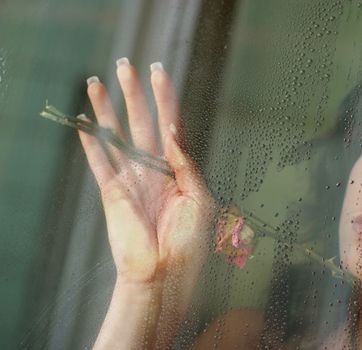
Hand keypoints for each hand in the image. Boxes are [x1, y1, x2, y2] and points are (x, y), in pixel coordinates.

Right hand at [78, 59, 216, 285]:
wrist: (164, 273)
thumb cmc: (189, 241)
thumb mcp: (200, 199)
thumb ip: (186, 164)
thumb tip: (172, 131)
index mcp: (178, 169)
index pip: (171, 124)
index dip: (165, 98)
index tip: (159, 73)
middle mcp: (153, 169)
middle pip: (142, 122)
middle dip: (134, 93)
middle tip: (126, 65)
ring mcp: (131, 178)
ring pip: (116, 135)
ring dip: (106, 109)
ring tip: (96, 83)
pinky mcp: (112, 192)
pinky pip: (99, 161)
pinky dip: (90, 142)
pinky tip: (84, 123)